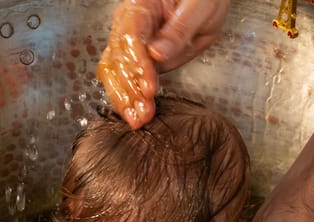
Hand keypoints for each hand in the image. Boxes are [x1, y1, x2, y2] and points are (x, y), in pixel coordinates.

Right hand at [97, 0, 229, 128]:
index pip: (130, 37)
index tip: (149, 86)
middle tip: (144, 111)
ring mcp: (130, 45)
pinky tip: (135, 115)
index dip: (138, 64)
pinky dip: (128, 100)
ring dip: (125, 98)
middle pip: (117, 58)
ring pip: (114, 73)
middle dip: (129, 88)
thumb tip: (158, 54)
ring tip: (139, 119)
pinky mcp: (137, 62)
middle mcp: (128, 25)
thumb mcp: (199, 6)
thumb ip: (179, 29)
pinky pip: (123, 81)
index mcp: (139, 6)